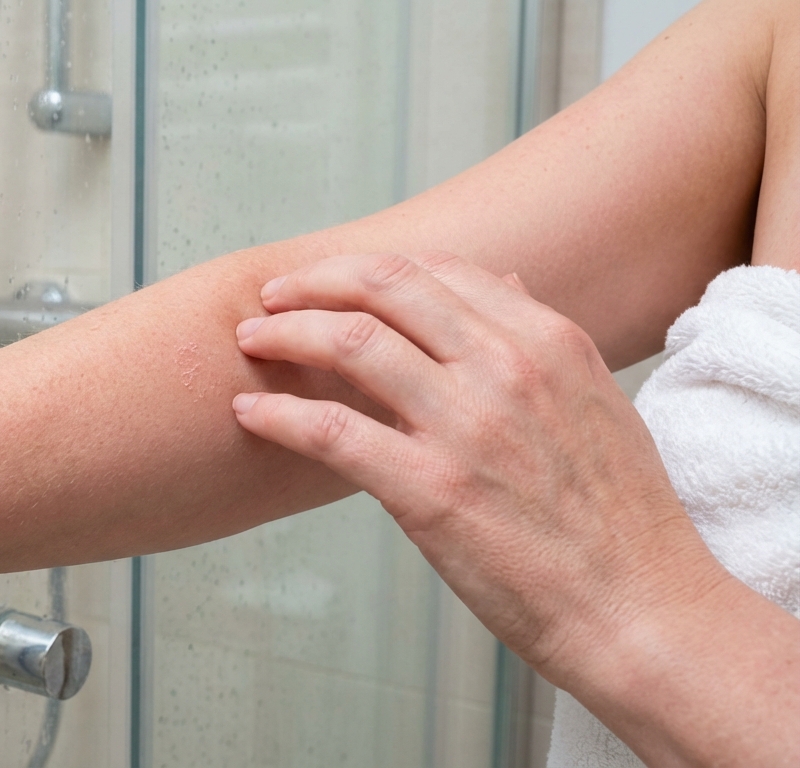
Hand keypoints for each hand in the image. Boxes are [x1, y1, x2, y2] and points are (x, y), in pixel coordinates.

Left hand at [230, 252, 725, 679]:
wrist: (638, 611)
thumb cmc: (616, 519)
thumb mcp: (596, 403)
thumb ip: (541, 341)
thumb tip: (503, 282)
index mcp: (547, 342)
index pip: (436, 270)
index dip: (365, 269)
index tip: (327, 282)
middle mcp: (506, 368)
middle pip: (384, 289)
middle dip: (313, 283)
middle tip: (271, 298)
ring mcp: (466, 428)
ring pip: (349, 344)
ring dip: (284, 336)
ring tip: (250, 343)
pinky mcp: (430, 491)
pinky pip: (330, 431)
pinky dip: (278, 415)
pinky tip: (250, 413)